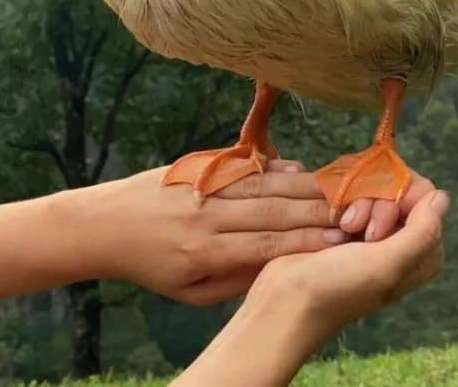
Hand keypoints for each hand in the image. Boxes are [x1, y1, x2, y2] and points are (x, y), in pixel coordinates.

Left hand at [72, 160, 346, 304]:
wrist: (108, 224)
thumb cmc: (151, 266)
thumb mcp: (189, 292)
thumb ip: (233, 281)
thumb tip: (277, 266)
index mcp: (206, 251)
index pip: (267, 245)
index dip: (307, 242)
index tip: (339, 242)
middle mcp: (208, 215)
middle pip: (273, 210)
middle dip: (315, 212)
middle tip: (350, 212)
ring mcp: (204, 186)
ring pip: (263, 184)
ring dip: (302, 187)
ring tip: (333, 191)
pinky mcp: (199, 166)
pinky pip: (243, 165)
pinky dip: (273, 166)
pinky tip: (297, 169)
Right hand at [247, 176, 447, 339]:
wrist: (287, 297)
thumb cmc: (337, 286)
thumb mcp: (386, 265)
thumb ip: (422, 232)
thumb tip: (442, 196)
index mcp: (421, 253)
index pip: (425, 196)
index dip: (400, 197)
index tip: (376, 223)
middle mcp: (402, 239)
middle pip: (399, 187)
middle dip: (374, 199)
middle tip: (353, 227)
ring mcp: (373, 230)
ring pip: (374, 185)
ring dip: (354, 199)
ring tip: (339, 225)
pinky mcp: (348, 224)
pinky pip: (353, 190)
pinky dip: (341, 195)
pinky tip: (331, 216)